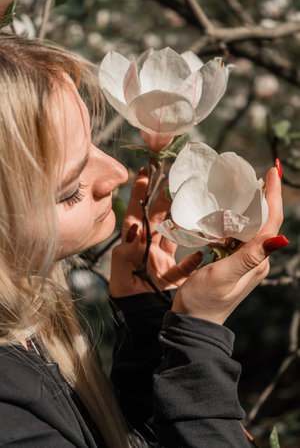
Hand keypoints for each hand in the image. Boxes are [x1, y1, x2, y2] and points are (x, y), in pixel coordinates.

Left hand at [110, 168, 202, 296]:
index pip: (135, 216)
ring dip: (182, 221)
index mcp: (133, 248)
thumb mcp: (121, 279)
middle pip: (156, 220)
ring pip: (173, 235)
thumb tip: (133, 230)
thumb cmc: (128, 302)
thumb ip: (124, 256)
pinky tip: (200, 253)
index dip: (139, 194)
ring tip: (192, 205)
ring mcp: (162, 261)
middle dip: (164, 200)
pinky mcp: (175, 274)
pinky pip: (186, 262)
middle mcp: (147, 250)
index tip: (145, 173)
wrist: (143, 325)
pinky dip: (193, 258)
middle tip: (175, 182)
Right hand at [172, 166, 285, 324]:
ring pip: (251, 227)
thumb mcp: (225, 276)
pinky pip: (238, 236)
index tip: (272, 170)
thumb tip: (282, 238)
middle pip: (264, 222)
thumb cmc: (204, 301)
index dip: (273, 196)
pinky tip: (226, 211)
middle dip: (264, 196)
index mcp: (257, 260)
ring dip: (251, 206)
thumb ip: (250, 257)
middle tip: (258, 173)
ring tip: (243, 185)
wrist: (193, 323)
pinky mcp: (231, 262)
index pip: (271, 222)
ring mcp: (243, 261)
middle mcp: (255, 259)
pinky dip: (235, 219)